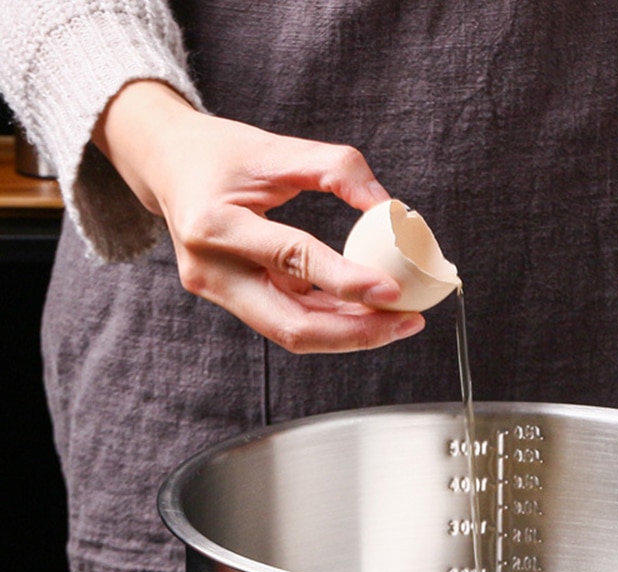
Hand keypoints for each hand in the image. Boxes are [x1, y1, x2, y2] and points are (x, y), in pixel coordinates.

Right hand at [92, 81, 424, 351]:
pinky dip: (333, 322)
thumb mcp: (278, 148)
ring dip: (351, 333)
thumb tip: (392, 210)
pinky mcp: (235, 302)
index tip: (393, 290)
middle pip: (292, 325)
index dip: (347, 280)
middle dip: (357, 332)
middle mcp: (211, 271)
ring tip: (398, 321)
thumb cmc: (220, 154)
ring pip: (294, 333)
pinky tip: (368, 313)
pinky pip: (290, 322)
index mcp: (214, 225)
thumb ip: (338, 169)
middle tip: (407, 322)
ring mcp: (220, 293)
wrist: (167, 165)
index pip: (292, 259)